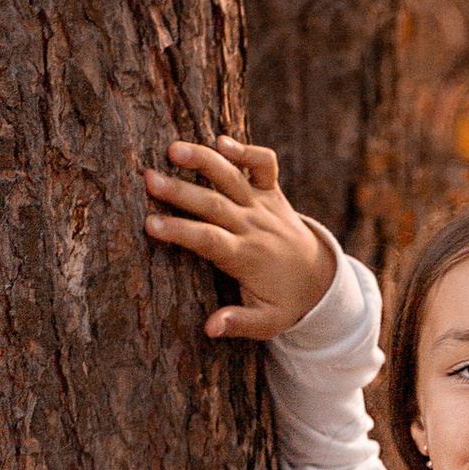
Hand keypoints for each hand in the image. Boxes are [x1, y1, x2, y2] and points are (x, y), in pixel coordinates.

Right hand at [143, 138, 337, 340]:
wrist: (320, 278)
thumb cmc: (285, 302)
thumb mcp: (267, 323)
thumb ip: (240, 322)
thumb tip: (210, 328)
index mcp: (246, 257)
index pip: (210, 241)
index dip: (181, 231)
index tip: (151, 224)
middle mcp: (254, 226)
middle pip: (214, 204)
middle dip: (181, 191)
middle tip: (148, 179)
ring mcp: (264, 205)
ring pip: (233, 178)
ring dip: (205, 160)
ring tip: (172, 149)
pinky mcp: (272, 191)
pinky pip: (264, 164)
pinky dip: (247, 151)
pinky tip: (219, 141)